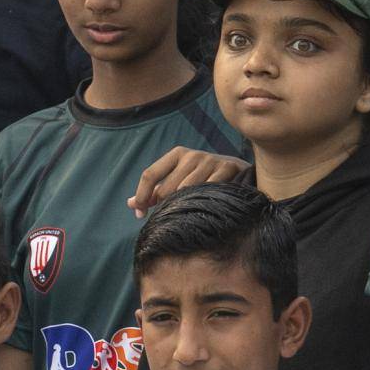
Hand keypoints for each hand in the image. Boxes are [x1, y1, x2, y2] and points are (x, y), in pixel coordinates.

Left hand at [127, 147, 248, 217]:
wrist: (238, 170)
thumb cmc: (202, 177)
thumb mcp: (179, 178)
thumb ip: (156, 190)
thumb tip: (131, 204)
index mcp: (177, 154)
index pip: (149, 174)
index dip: (141, 196)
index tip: (139, 214)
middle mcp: (192, 155)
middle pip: (167, 189)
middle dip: (166, 206)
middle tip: (174, 215)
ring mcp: (210, 161)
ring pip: (186, 193)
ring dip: (185, 207)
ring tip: (191, 213)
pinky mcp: (227, 168)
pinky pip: (208, 192)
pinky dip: (205, 203)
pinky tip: (208, 208)